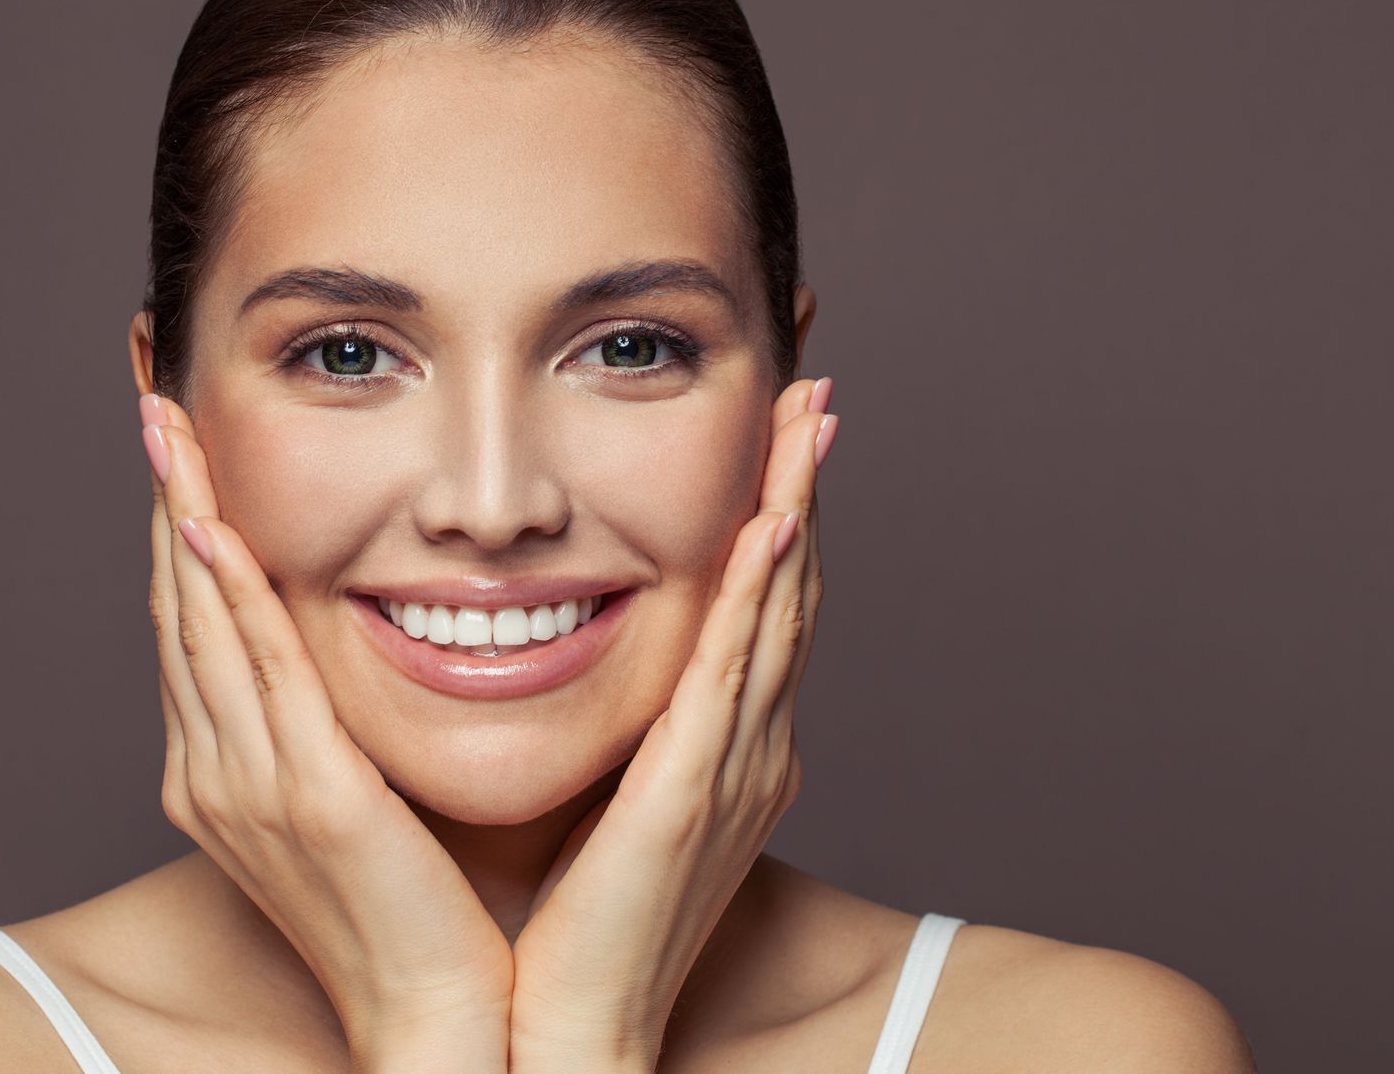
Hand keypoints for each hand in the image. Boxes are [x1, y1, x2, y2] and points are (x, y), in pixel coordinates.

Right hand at [137, 393, 512, 1072]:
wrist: (433, 1019)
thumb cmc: (410, 912)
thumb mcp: (350, 801)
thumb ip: (326, 725)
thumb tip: (336, 656)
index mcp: (221, 773)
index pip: (190, 624)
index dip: (175, 528)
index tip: (175, 446)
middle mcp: (212, 772)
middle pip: (177, 606)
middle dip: (165, 498)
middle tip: (152, 402)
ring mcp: (247, 784)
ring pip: (202, 621)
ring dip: (182, 515)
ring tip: (169, 427)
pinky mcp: (304, 794)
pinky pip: (257, 673)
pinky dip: (227, 593)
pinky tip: (210, 525)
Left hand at [506, 376, 834, 1071]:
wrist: (574, 1036)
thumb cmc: (583, 926)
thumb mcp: (614, 803)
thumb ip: (626, 730)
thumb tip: (578, 657)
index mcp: (729, 749)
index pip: (761, 603)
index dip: (780, 509)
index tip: (782, 425)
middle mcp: (751, 748)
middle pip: (788, 588)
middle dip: (805, 482)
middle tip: (819, 385)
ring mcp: (731, 768)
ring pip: (774, 611)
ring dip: (796, 506)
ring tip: (811, 416)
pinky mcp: (691, 793)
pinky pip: (730, 674)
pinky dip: (757, 594)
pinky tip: (771, 524)